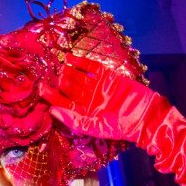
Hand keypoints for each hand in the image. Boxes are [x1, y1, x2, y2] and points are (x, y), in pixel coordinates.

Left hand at [45, 54, 159, 141]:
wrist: (144, 116)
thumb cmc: (119, 127)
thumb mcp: (94, 127)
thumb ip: (73, 120)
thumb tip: (52, 111)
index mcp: (82, 113)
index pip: (62, 103)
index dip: (51, 96)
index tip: (41, 88)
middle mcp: (87, 99)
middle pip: (68, 88)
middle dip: (59, 82)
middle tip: (51, 75)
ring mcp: (96, 87)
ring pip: (77, 77)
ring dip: (67, 71)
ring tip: (58, 65)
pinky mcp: (107, 76)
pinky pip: (91, 68)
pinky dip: (81, 62)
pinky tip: (70, 58)